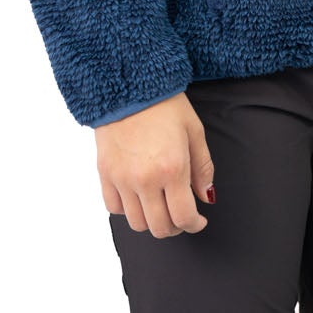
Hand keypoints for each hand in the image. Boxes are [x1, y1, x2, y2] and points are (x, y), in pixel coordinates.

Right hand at [96, 92, 216, 236]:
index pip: (183, 217)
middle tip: (181, 215)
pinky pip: (114, 208)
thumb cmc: (165, 104)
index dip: (194, 225)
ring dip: (152, 221)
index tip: (199, 221)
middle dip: (175, 226)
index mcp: (172, 168)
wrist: (130, 85)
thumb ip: (203, 167)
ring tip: (160, 206)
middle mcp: (145, 179)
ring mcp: (122, 178)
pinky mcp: (105, 173)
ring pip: (137, 223)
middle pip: (160, 227)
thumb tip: (206, 197)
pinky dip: (128, 210)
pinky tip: (138, 196)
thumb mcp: (194, 130)